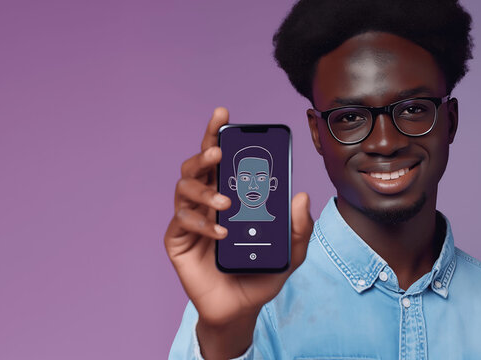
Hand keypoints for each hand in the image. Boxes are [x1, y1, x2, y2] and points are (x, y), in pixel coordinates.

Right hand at [164, 107, 312, 357]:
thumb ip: (300, 228)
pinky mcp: (178, 241)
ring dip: (204, 191)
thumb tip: (302, 196)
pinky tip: (221, 233)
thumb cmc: (261, 275)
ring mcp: (190, 220)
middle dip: (205, 152)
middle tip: (219, 152)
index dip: (217, 134)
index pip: (220, 159)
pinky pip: (182, 222)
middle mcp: (206, 202)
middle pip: (197, 166)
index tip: (223, 115)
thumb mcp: (291, 252)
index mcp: (230, 195)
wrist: (240, 310)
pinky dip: (202, 224)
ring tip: (226, 203)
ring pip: (184, 188)